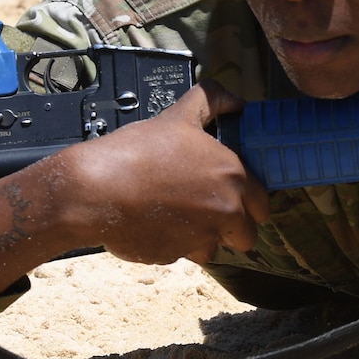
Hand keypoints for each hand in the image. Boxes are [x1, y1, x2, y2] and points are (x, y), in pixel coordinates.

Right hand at [0, 81, 268, 293]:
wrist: (95, 190)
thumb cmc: (136, 152)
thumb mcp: (178, 115)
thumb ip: (212, 102)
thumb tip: (237, 102)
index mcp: (233, 175)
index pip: (262, 203)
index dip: (248, 201)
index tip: (232, 195)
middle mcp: (225, 210)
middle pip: (246, 234)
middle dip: (231, 226)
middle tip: (206, 208)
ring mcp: (202, 237)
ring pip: (215, 246)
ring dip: (203, 236)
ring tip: (177, 214)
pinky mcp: (176, 257)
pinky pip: (185, 254)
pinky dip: (175, 244)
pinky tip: (157, 223)